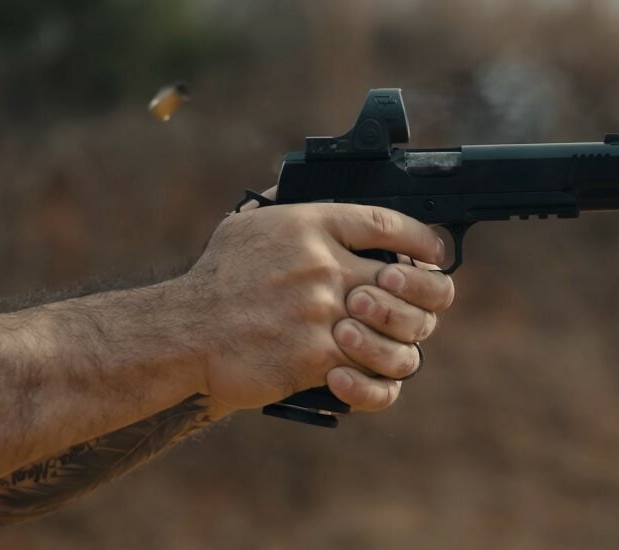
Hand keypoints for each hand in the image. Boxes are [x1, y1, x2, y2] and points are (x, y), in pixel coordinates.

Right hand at [175, 201, 451, 411]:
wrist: (184, 332)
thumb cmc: (219, 279)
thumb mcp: (249, 224)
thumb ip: (288, 205)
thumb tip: (314, 184)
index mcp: (310, 226)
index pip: (388, 224)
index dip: (423, 240)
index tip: (434, 252)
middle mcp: (323, 267)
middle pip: (409, 283)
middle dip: (427, 298)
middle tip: (421, 306)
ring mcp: (322, 314)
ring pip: (401, 333)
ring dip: (404, 341)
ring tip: (390, 343)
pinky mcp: (315, 358)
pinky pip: (372, 375)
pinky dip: (375, 381)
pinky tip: (361, 374)